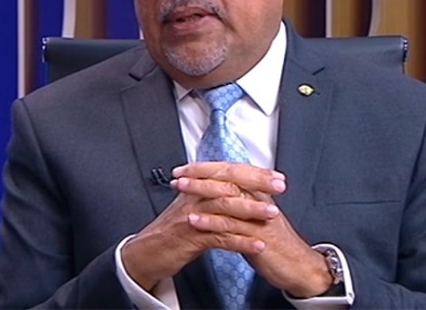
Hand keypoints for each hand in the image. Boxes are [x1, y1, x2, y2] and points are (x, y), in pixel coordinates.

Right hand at [121, 163, 284, 290]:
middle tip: (280, 185)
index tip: (276, 176)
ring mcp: (192, 216)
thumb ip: (213, 195)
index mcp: (197, 186)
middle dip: (257, 183)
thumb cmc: (172, 231)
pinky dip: (241, 241)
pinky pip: (219, 237)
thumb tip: (238, 187)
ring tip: (273, 213)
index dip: (253, 172)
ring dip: (252, 210)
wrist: (145, 253)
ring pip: (225, 207)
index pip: (228, 172)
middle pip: (228, 183)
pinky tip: (257, 245)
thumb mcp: (193, 208)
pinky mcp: (190, 237)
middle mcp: (194, 196)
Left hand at [176, 163, 334, 297]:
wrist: (300, 266)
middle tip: (179, 174)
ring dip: (201, 191)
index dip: (207, 167)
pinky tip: (193, 220)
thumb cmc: (276, 243)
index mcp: (259, 192)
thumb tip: (221, 191)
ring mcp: (259, 216)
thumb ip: (242, 202)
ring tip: (181, 189)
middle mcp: (259, 199)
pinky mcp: (257, 236)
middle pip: (228, 177)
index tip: (185, 168)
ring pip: (227, 196)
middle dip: (201, 174)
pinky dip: (210, 221)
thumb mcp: (258, 216)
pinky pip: (231, 225)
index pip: (231, 170)